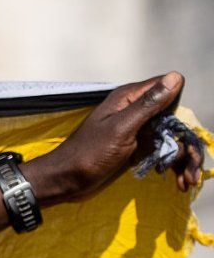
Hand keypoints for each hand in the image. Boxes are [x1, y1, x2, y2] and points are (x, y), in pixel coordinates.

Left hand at [29, 73, 200, 201]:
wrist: (66, 179)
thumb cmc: (88, 154)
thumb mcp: (121, 128)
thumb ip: (148, 104)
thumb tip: (174, 77)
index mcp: (128, 98)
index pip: (168, 88)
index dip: (179, 106)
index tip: (182, 131)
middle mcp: (134, 109)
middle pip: (172, 115)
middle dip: (185, 141)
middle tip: (191, 170)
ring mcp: (134, 128)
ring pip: (168, 134)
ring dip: (181, 157)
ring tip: (187, 180)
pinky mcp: (133, 144)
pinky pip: (158, 148)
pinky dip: (168, 162)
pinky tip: (174, 179)